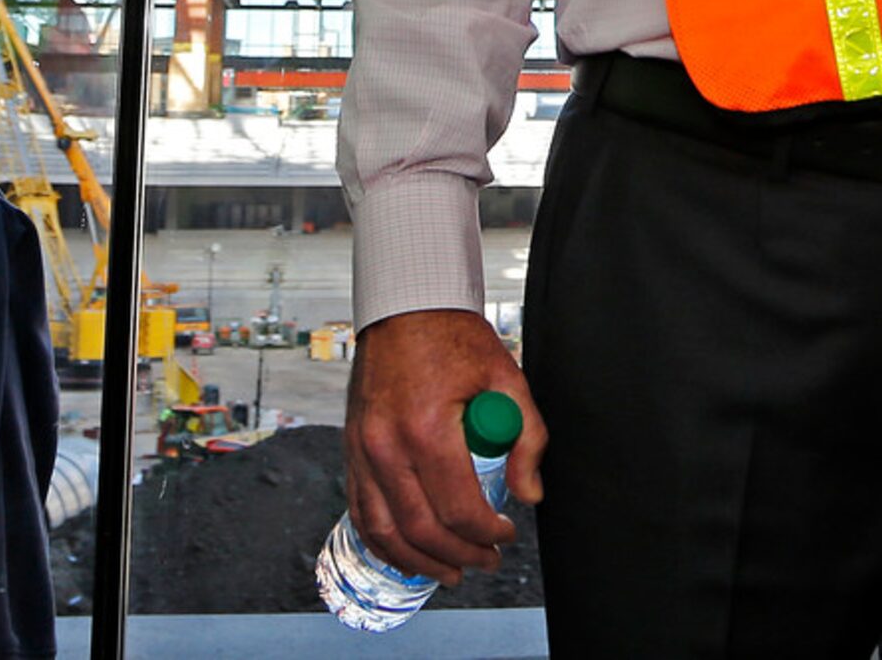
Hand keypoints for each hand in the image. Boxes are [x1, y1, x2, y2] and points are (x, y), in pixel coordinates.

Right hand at [344, 307, 547, 584]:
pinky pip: (360, 510)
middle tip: (486, 562)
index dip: (487, 533)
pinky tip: (406, 553)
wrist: (406, 307)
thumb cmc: (455, 337)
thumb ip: (526, 436)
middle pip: (421, 528)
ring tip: (449, 573)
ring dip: (418, 561)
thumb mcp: (506, 377)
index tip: (506, 535)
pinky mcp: (351, 449)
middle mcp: (387, 445)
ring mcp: (363, 450)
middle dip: (458, 555)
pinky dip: (383, 541)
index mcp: (428, 428)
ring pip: (385, 530)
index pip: (459, 507)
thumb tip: (530, 494)